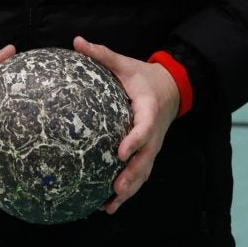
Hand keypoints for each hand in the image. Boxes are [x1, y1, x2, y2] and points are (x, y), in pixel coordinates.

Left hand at [73, 36, 179, 214]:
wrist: (170, 88)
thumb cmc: (144, 76)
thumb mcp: (125, 63)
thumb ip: (102, 54)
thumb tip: (77, 41)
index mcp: (148, 110)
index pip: (144, 129)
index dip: (134, 141)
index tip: (120, 151)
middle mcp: (153, 133)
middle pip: (145, 160)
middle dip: (131, 176)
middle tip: (115, 189)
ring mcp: (152, 146)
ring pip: (143, 172)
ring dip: (129, 190)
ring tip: (110, 205)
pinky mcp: (147, 154)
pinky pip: (139, 174)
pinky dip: (128, 190)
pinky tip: (109, 204)